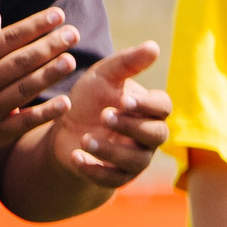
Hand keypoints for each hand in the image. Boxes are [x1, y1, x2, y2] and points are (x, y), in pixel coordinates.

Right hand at [0, 7, 78, 170]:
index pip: (6, 39)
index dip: (33, 26)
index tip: (57, 15)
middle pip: (19, 62)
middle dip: (48, 46)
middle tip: (73, 33)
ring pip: (23, 90)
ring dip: (49, 75)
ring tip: (71, 61)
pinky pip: (22, 123)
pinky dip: (43, 114)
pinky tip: (64, 104)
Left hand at [47, 42, 171, 189]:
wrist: (64, 130)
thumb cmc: (90, 99)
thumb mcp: (103, 77)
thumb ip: (127, 63)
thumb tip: (154, 46)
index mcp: (150, 109)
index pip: (162, 107)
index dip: (147, 106)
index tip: (125, 100)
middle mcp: (149, 136)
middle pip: (156, 135)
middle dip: (131, 127)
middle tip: (105, 116)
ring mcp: (136, 159)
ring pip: (136, 160)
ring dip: (111, 150)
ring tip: (85, 138)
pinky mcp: (117, 178)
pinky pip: (113, 179)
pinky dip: (95, 170)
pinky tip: (76, 157)